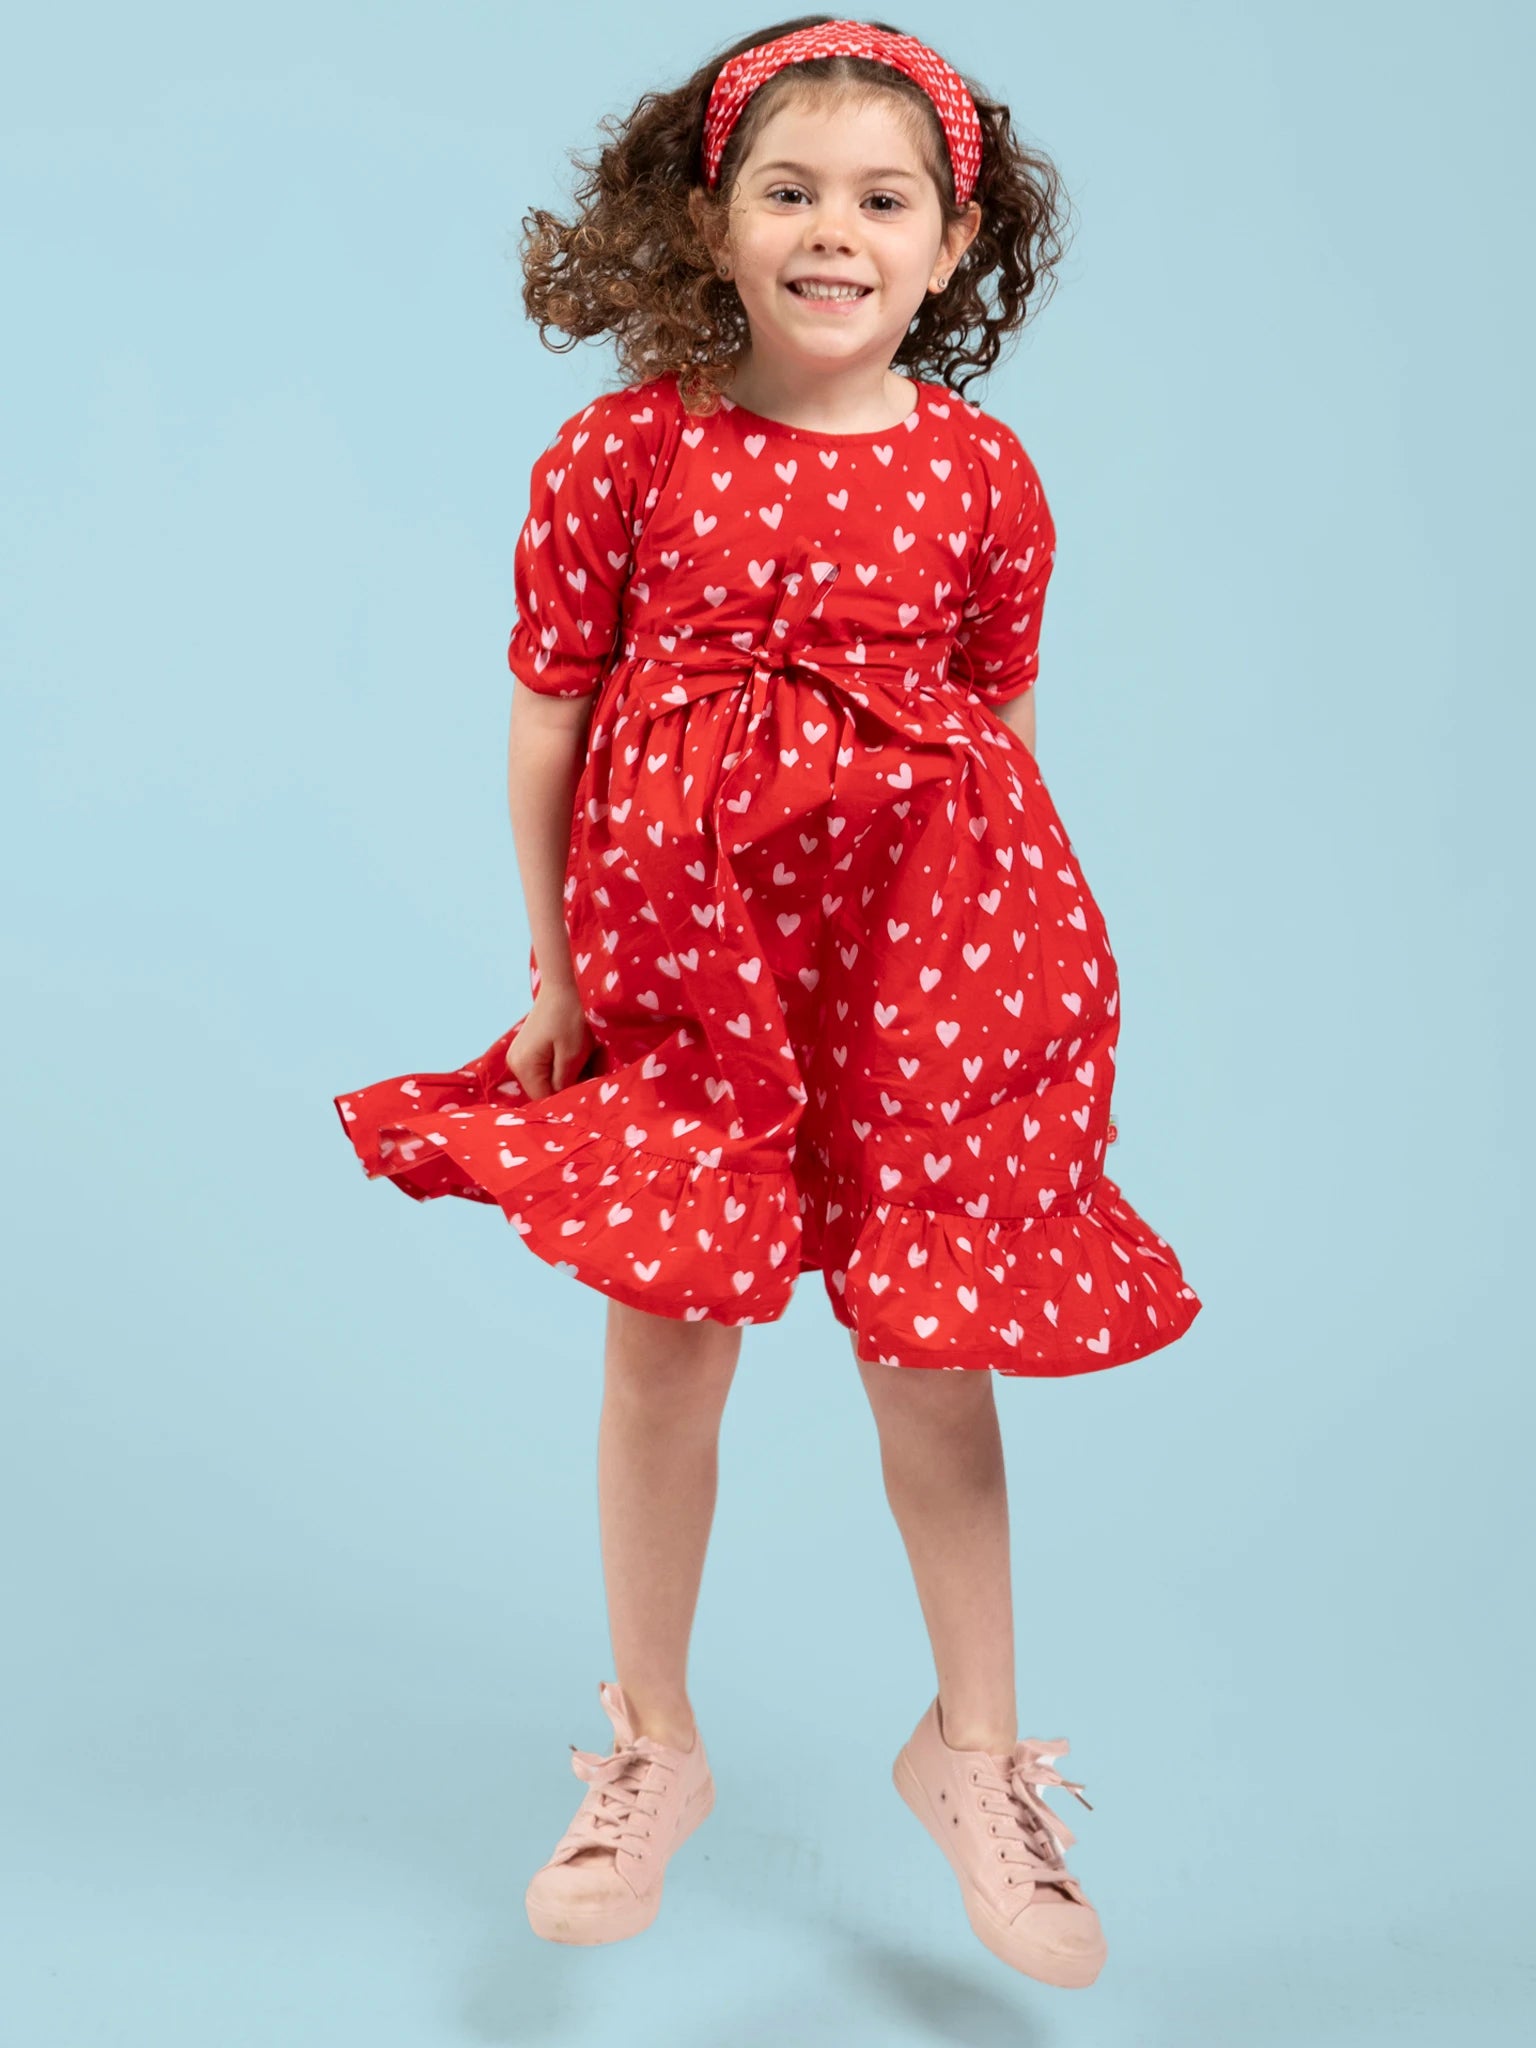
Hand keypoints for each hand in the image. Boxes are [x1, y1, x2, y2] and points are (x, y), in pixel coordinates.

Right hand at [504, 979, 594, 1099]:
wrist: (562, 988)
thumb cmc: (569, 1018)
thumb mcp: (573, 1054)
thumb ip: (564, 1083)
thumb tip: (560, 1100)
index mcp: (524, 1066)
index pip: (544, 1098)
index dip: (565, 1097)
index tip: (585, 1087)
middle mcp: (514, 1063)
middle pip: (543, 1089)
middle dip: (565, 1085)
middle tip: (587, 1071)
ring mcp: (518, 1056)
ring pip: (544, 1079)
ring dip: (564, 1075)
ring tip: (581, 1060)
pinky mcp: (525, 1049)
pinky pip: (543, 1068)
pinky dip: (559, 1065)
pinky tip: (571, 1054)